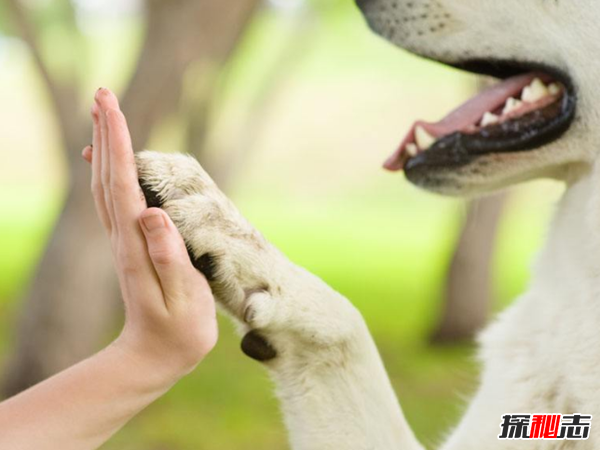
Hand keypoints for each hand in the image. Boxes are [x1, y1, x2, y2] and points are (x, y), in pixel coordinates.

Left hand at [83, 88, 217, 381]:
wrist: (154, 356)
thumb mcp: (182, 299)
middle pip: (108, 177)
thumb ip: (168, 256)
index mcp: (136, 245)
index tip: (112, 107)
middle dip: (107, 133)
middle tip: (103, 94)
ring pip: (107, 185)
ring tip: (105, 116)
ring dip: (105, 148)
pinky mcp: (131, 246)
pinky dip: (111, 172)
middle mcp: (123, 238)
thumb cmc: (178, 332)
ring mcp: (124, 241)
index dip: (119, 144)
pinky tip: (111, 161)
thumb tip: (151, 213)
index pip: (124, 185)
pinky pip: (115, 200)